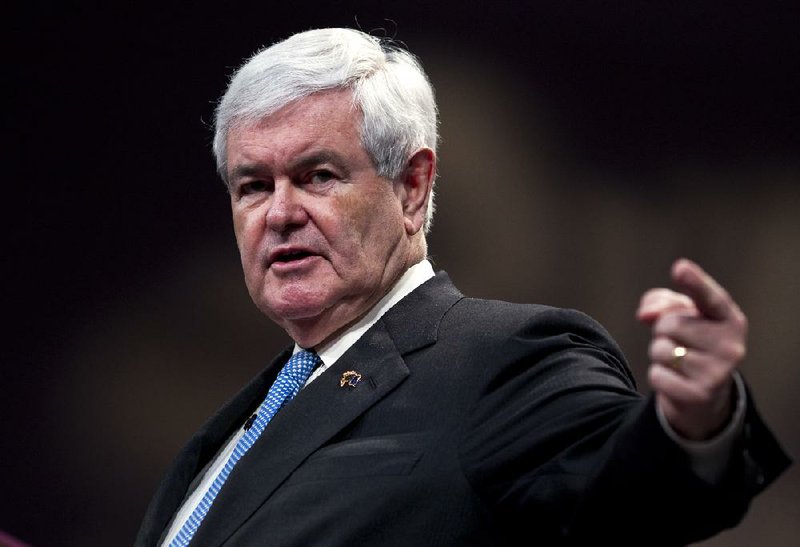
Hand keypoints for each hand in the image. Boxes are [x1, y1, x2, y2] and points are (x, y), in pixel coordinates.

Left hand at [636, 259, 747, 440]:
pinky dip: (658, 377)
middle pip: (670, 324)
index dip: (695, 282)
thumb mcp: (678, 317)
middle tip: (679, 343)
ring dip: (658, 355)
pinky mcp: (700, 395)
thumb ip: (661, 303)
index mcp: (729, 320)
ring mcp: (718, 372)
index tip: (680, 268)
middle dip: (662, 332)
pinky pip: (657, 375)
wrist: (701, 395)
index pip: (710, 298)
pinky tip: (675, 381)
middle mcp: (731, 346)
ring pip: (661, 350)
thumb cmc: (688, 344)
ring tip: (677, 363)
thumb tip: (646, 314)